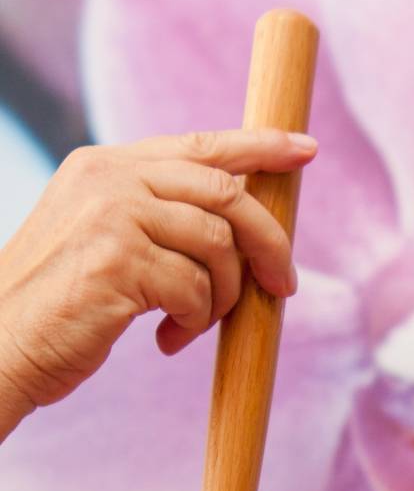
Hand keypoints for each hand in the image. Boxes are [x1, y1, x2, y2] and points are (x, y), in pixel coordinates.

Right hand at [0, 128, 316, 430]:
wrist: (0, 346)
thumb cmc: (58, 307)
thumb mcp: (104, 241)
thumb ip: (158, 220)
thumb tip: (241, 231)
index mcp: (106, 165)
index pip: (201, 144)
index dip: (260, 146)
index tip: (306, 150)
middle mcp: (110, 178)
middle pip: (226, 194)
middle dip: (269, 243)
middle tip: (284, 287)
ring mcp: (112, 215)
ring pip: (218, 245)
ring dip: (223, 296)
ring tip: (193, 323)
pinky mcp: (118, 261)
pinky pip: (194, 289)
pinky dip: (194, 322)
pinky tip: (165, 339)